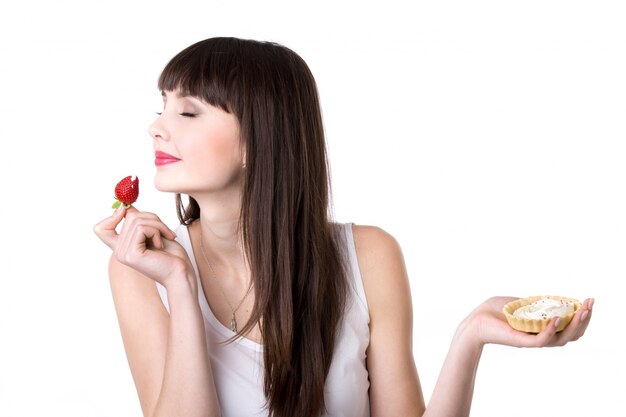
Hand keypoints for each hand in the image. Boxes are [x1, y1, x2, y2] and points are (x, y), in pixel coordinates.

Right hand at [94, 205, 192, 287]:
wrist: (181, 273)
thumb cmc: (172, 255)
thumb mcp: (154, 233)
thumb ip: (139, 222)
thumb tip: (127, 207)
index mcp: (123, 247)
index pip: (101, 229)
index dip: (112, 216)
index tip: (129, 212)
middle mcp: (119, 251)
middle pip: (129, 216)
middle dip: (153, 218)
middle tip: (167, 231)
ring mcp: (123, 254)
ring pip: (137, 220)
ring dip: (158, 225)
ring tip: (167, 237)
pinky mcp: (132, 254)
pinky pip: (142, 228)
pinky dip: (157, 231)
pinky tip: (161, 245)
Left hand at [464, 296, 593, 347]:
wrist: (473, 322)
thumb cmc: (491, 312)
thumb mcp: (516, 302)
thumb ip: (531, 302)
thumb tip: (544, 298)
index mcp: (541, 328)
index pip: (568, 327)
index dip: (582, 317)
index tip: (588, 302)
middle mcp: (540, 336)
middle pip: (571, 334)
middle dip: (585, 319)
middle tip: (591, 304)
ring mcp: (531, 340)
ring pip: (561, 339)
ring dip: (574, 325)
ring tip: (582, 311)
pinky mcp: (521, 342)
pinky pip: (541, 340)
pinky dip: (551, 329)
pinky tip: (557, 317)